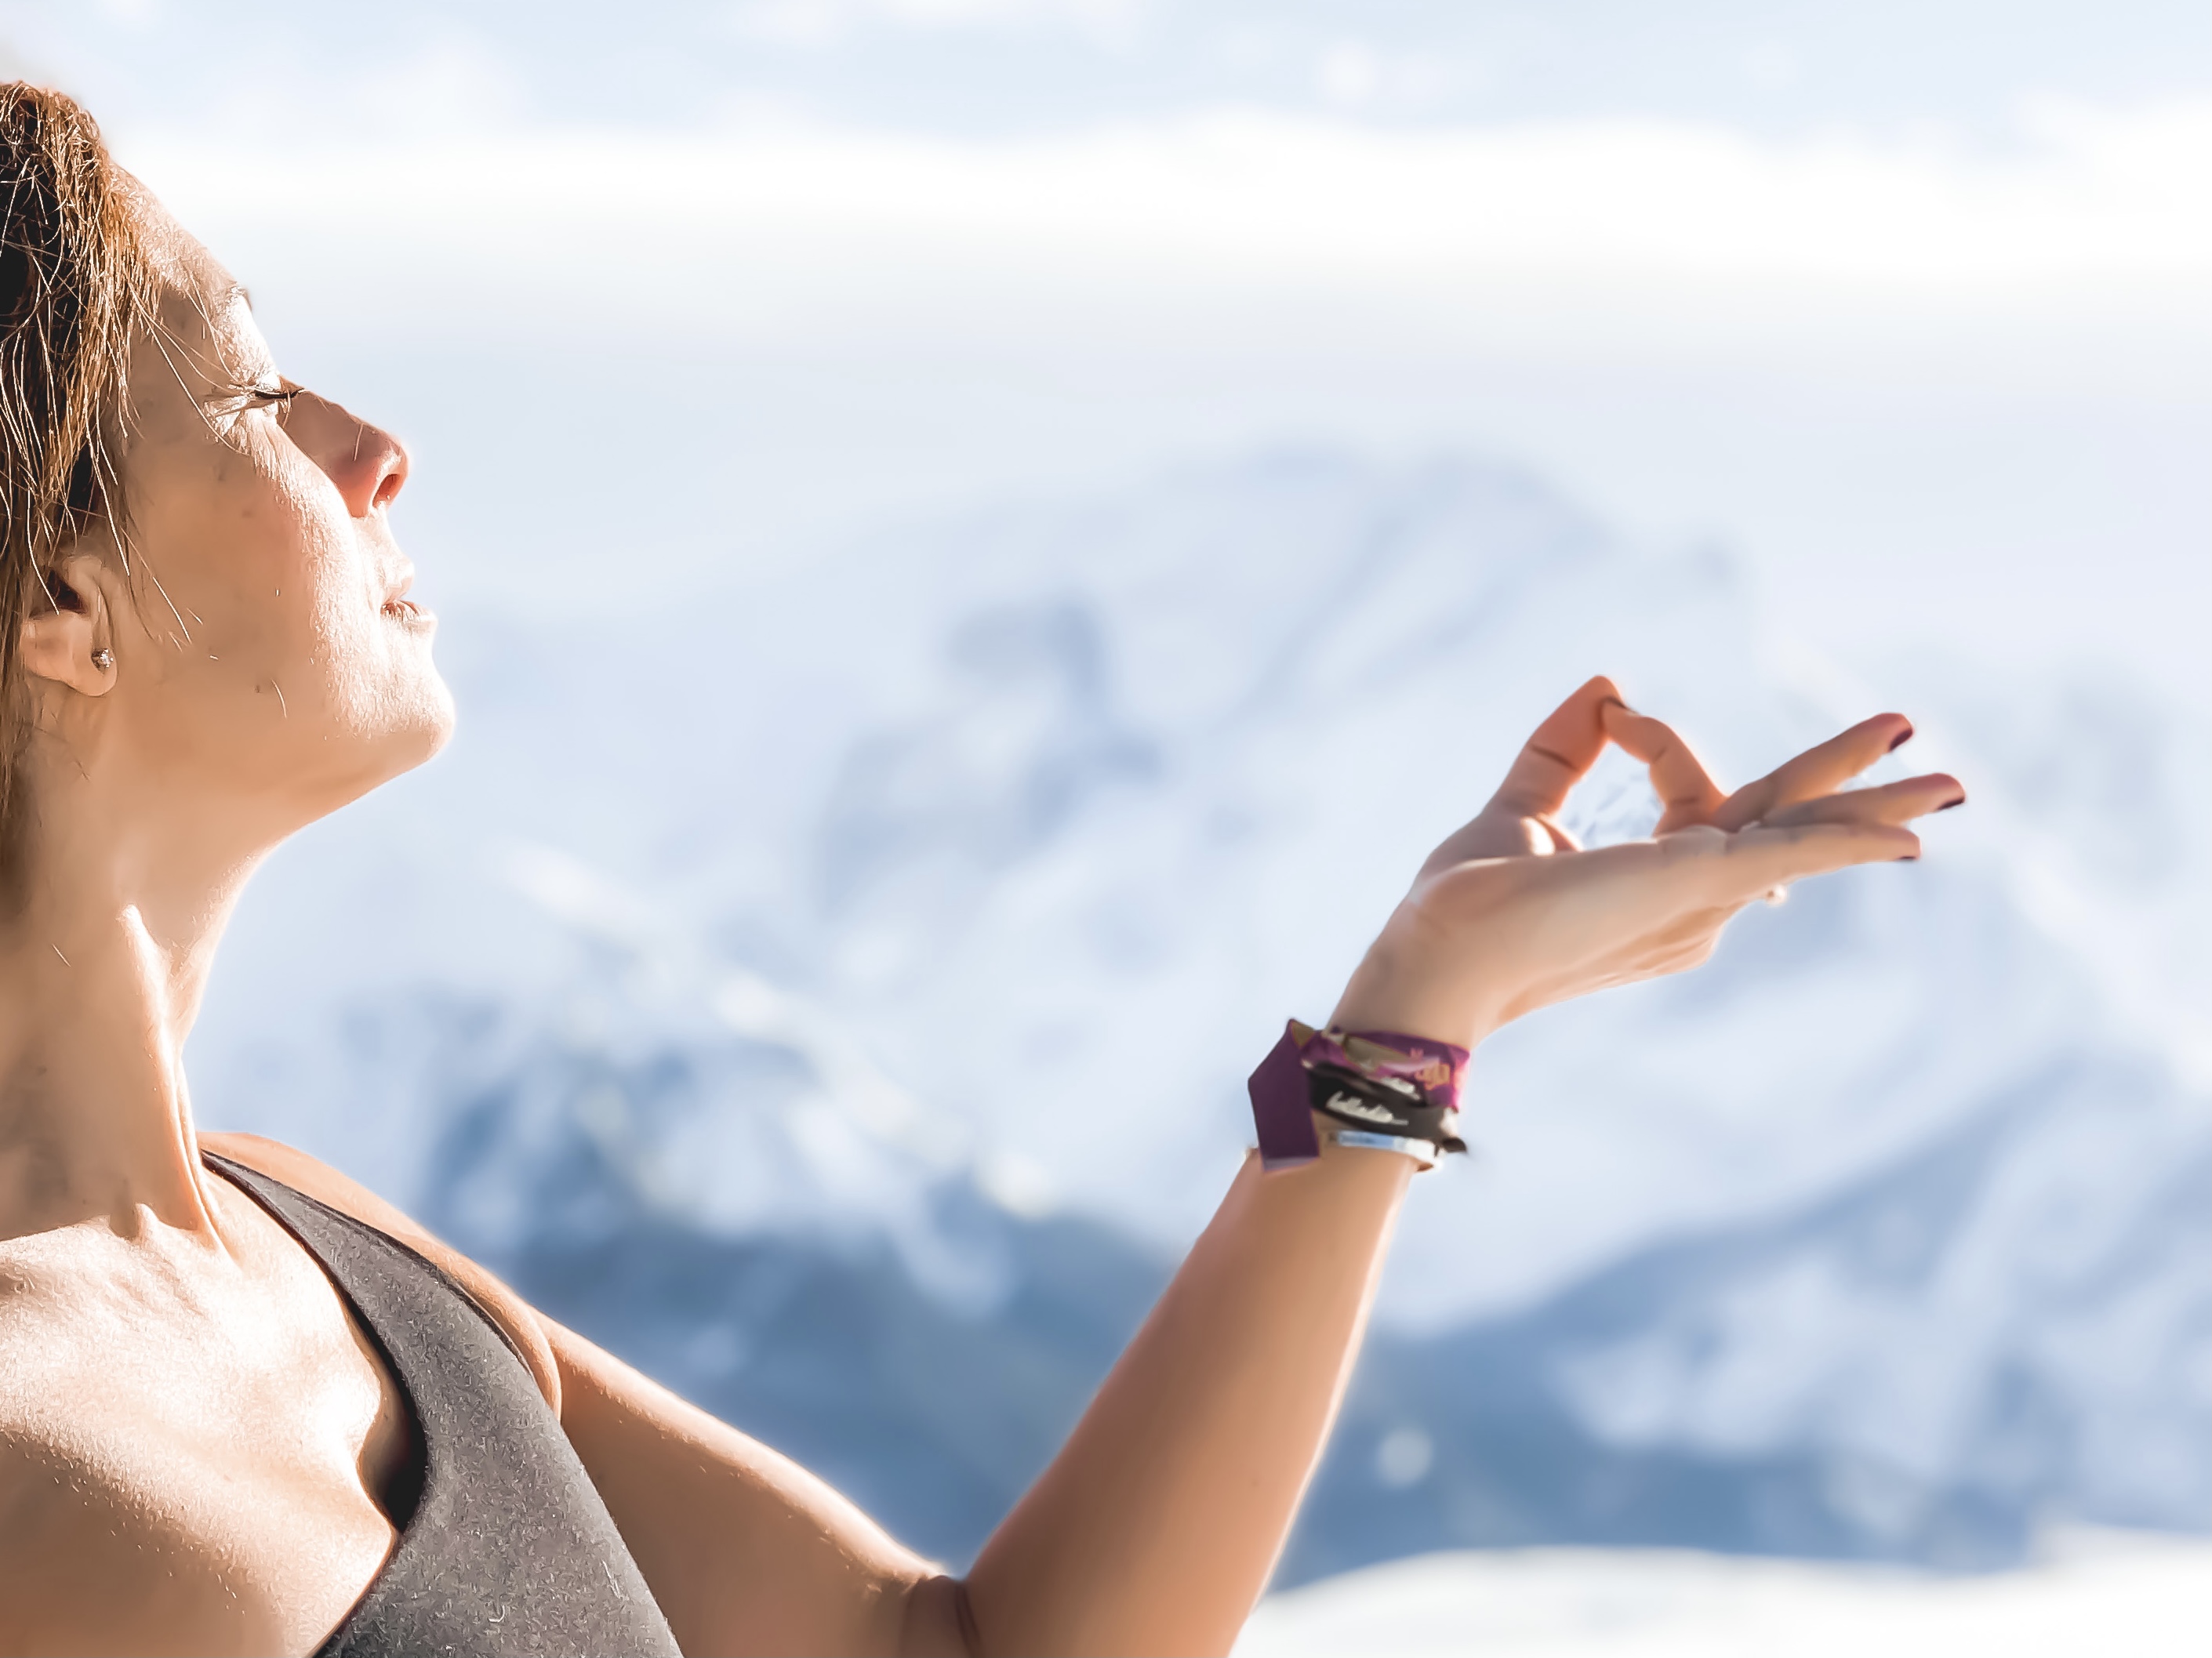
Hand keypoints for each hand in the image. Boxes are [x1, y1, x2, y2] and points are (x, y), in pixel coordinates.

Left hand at [1330, 676, 1963, 1049]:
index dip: (1659, 737)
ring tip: (1950, 787)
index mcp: (1659, 876)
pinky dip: (1843, 843)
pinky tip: (1905, 837)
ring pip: (1804, 836)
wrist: (1439, 951)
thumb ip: (1565, 748)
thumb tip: (1609, 686)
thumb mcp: (1522, 804)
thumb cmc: (1466, 902)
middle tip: (1932, 761)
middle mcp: (1692, 895)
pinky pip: (1785, 856)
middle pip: (1789, 823)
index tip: (1614, 715)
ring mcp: (1700, 896)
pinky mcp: (1693, 887)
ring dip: (1877, 809)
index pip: (1698, 785)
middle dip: (1858, 791)